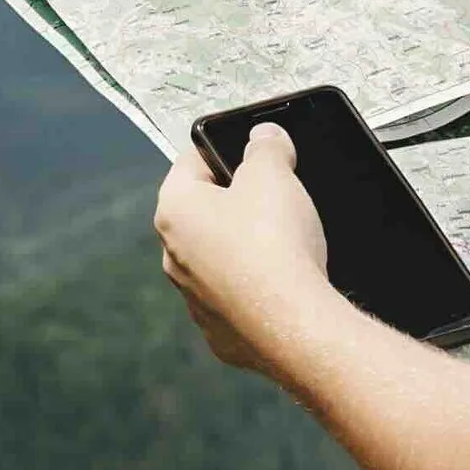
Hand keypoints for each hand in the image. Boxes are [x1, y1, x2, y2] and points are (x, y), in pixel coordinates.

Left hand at [154, 123, 335, 376]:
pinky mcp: (222, 335)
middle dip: (239, 201)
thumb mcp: (274, 172)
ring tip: (286, 243)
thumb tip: (265, 135)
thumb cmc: (275, 244)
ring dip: (246, 248)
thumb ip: (266, 145)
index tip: (251, 150)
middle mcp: (173, 256)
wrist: (296, 325)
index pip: (191, 161)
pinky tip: (286, 283)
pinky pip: (238, 300)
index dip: (224, 149)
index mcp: (174, 210)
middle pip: (205, 212)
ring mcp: (195, 300)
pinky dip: (258, 290)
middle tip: (276, 196)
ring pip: (220, 259)